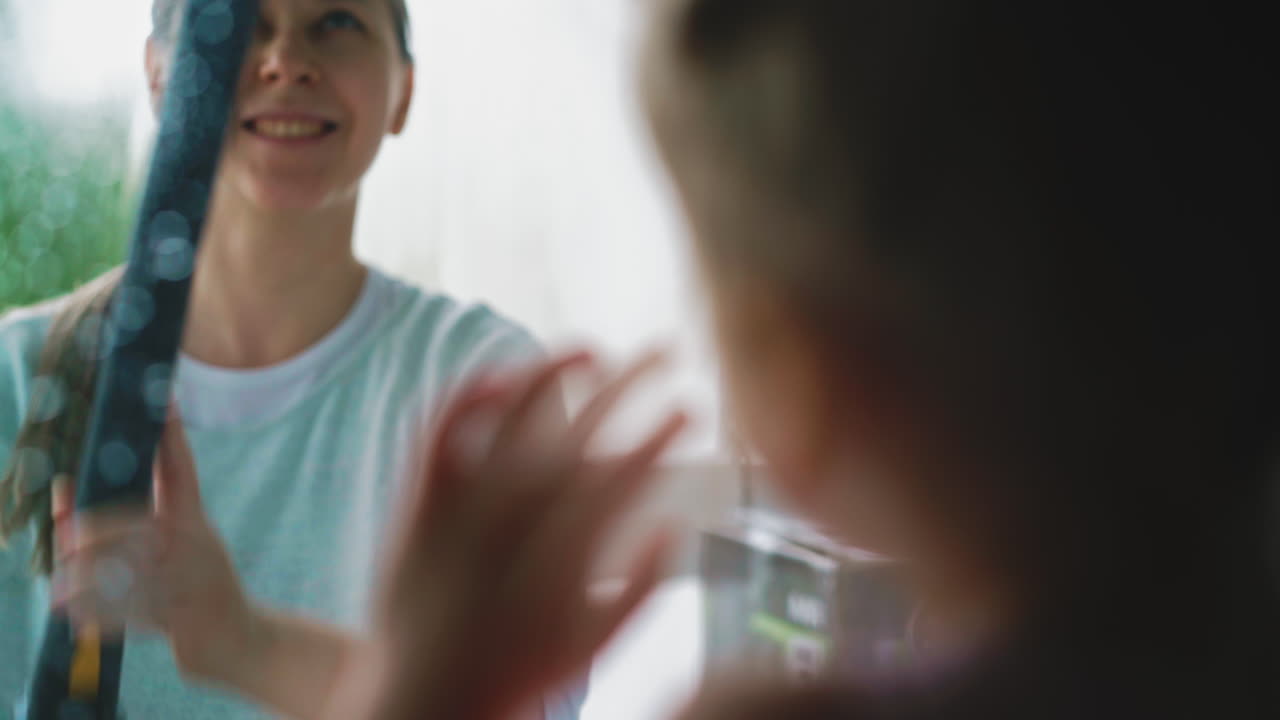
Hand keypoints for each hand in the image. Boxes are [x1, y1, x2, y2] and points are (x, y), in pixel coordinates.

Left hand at [51, 411, 256, 682]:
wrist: (240, 639)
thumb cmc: (201, 589)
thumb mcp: (184, 548)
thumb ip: (136, 527)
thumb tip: (70, 510)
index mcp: (196, 524)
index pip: (184, 471)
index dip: (173, 437)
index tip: (166, 401)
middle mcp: (199, 546)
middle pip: (142, 524)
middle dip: (96, 532)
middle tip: (67, 540)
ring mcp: (195, 581)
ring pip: (130, 571)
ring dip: (88, 581)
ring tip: (62, 589)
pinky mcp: (185, 617)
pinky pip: (130, 612)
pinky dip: (98, 616)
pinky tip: (78, 618)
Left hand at [332, 350, 687, 719]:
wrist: (424, 695)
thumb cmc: (516, 674)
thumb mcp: (597, 646)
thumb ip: (643, 587)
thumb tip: (675, 527)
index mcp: (568, 544)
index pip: (629, 464)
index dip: (666, 429)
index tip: (693, 406)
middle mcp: (517, 511)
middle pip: (586, 422)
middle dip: (636, 379)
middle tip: (667, 352)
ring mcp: (464, 498)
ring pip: (515, 407)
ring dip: (558, 368)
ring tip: (593, 350)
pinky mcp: (421, 496)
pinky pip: (442, 423)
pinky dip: (471, 390)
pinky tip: (503, 376)